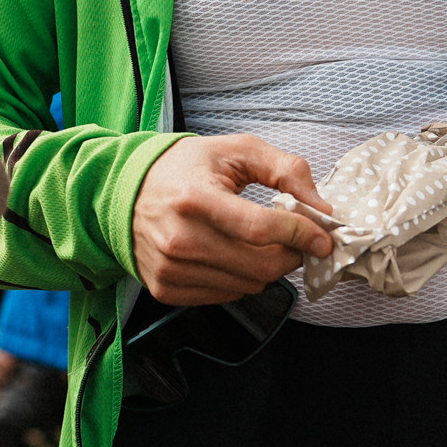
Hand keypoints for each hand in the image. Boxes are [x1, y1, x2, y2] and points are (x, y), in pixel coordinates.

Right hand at [132, 135, 337, 304]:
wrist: (123, 191)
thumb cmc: (184, 168)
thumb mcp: (237, 151)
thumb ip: (286, 170)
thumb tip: (321, 209)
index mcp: (195, 199)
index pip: (260, 229)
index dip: (300, 234)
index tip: (323, 237)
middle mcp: (179, 239)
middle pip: (260, 266)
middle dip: (291, 254)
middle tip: (297, 240)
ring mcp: (171, 269)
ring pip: (249, 285)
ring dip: (268, 268)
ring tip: (261, 243)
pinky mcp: (167, 289)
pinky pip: (226, 295)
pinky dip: (242, 278)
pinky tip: (233, 254)